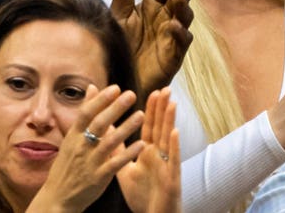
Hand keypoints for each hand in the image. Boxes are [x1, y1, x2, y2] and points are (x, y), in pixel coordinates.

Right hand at [27, 85, 144, 212]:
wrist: (58, 197)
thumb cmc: (67, 166)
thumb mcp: (70, 138)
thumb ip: (84, 114)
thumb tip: (92, 88)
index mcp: (73, 136)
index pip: (86, 113)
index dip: (100, 100)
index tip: (115, 88)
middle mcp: (80, 147)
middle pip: (99, 124)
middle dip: (115, 108)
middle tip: (131, 95)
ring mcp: (89, 162)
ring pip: (109, 142)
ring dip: (126, 128)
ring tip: (141, 115)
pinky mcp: (98, 178)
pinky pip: (115, 164)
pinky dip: (128, 154)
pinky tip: (141, 144)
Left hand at [110, 0, 193, 95]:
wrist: (118, 77)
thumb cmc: (121, 45)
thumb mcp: (119, 12)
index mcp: (152, 7)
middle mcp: (165, 19)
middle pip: (179, 0)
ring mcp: (171, 37)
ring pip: (185, 18)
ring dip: (183, 8)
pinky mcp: (173, 56)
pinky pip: (181, 43)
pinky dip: (179, 33)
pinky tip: (173, 26)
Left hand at [117, 88, 180, 212]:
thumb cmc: (142, 196)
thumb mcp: (126, 170)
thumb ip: (120, 151)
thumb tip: (109, 133)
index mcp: (148, 153)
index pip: (149, 127)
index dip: (151, 110)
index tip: (152, 91)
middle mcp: (159, 156)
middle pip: (160, 128)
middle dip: (162, 109)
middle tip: (165, 88)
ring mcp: (166, 166)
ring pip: (168, 140)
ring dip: (170, 121)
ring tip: (172, 102)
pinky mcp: (172, 179)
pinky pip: (172, 161)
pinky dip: (173, 146)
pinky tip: (174, 133)